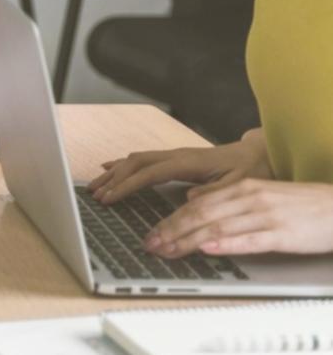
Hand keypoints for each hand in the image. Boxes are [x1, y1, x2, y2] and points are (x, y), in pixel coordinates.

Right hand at [88, 131, 270, 204]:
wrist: (258, 154)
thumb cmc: (250, 169)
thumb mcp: (239, 184)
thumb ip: (213, 192)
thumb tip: (189, 200)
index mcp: (187, 162)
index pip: (148, 173)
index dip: (126, 185)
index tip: (109, 198)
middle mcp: (175, 155)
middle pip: (134, 163)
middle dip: (112, 179)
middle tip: (96, 196)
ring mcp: (173, 156)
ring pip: (134, 160)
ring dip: (113, 172)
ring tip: (95, 186)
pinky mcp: (174, 159)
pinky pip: (141, 160)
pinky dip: (122, 164)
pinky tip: (109, 167)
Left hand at [143, 179, 332, 258]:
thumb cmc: (301, 205)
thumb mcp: (260, 194)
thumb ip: (228, 198)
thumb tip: (193, 202)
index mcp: (243, 188)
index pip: (197, 204)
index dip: (170, 220)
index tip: (152, 233)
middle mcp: (250, 199)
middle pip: (201, 215)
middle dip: (171, 231)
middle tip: (151, 245)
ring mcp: (265, 216)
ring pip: (218, 227)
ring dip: (188, 240)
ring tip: (168, 251)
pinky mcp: (282, 234)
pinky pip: (249, 240)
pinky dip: (226, 244)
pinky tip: (208, 249)